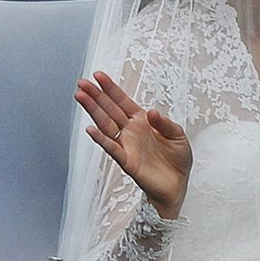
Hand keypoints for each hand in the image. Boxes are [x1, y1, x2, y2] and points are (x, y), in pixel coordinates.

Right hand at [74, 70, 191, 218]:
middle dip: (95, 95)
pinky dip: (101, 139)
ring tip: (81, 97)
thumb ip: (165, 123)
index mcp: (141, 121)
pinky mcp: (126, 160)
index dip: (111, 89)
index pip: (122, 101)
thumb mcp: (178, 136)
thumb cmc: (177, 159)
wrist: (177, 184)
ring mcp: (126, 144)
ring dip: (93, 111)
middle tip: (81, 83)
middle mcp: (130, 131)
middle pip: (109, 109)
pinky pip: (111, 148)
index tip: (98, 76)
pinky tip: (90, 130)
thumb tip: (152, 112)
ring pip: (105, 124)